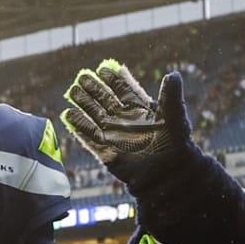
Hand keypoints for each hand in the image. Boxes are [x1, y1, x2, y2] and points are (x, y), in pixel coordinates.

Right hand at [61, 61, 191, 188]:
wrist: (167, 174)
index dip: (114, 79)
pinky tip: (69, 116)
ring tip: (72, 91)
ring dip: (84, 105)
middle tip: (82, 76)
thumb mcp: (175, 117)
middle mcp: (125, 121)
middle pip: (106, 100)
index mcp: (141, 109)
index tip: (103, 68)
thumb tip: (174, 75)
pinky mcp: (107, 152)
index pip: (124, 90)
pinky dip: (80, 128)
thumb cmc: (175, 146)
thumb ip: (172, 96)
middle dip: (94, 89)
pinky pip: (90, 139)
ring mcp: (115, 136)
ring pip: (95, 117)